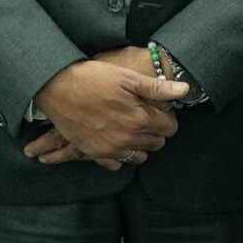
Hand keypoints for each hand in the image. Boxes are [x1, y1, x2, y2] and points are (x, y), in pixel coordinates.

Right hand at [31, 58, 185, 168]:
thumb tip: (185, 90)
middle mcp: (126, 139)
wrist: (56, 87)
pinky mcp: (93, 153)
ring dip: (141, 144)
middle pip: (157, 143)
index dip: (167, 116)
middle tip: (145, 115)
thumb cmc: (93, 78)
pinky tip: (117, 140)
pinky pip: (116, 165)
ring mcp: (109, 149)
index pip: (169, 128)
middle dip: (156, 130)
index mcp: (139, 120)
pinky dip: (120, 155)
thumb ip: (158, 88)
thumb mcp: (128, 77)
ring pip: (139, 157)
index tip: (159, 108)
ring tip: (132, 127)